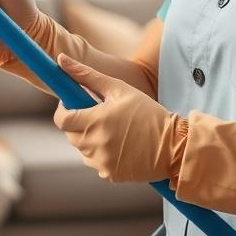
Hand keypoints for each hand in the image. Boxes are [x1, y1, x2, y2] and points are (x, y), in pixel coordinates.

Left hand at [52, 53, 183, 183]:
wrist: (174, 145)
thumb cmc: (147, 112)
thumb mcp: (119, 88)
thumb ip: (87, 75)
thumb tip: (62, 60)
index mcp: (96, 121)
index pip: (62, 119)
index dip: (64, 110)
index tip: (73, 104)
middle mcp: (95, 144)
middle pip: (71, 135)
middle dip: (79, 123)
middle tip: (98, 114)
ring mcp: (102, 162)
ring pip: (82, 149)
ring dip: (90, 139)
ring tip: (113, 130)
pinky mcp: (110, 174)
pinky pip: (96, 162)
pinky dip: (102, 154)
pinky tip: (121, 145)